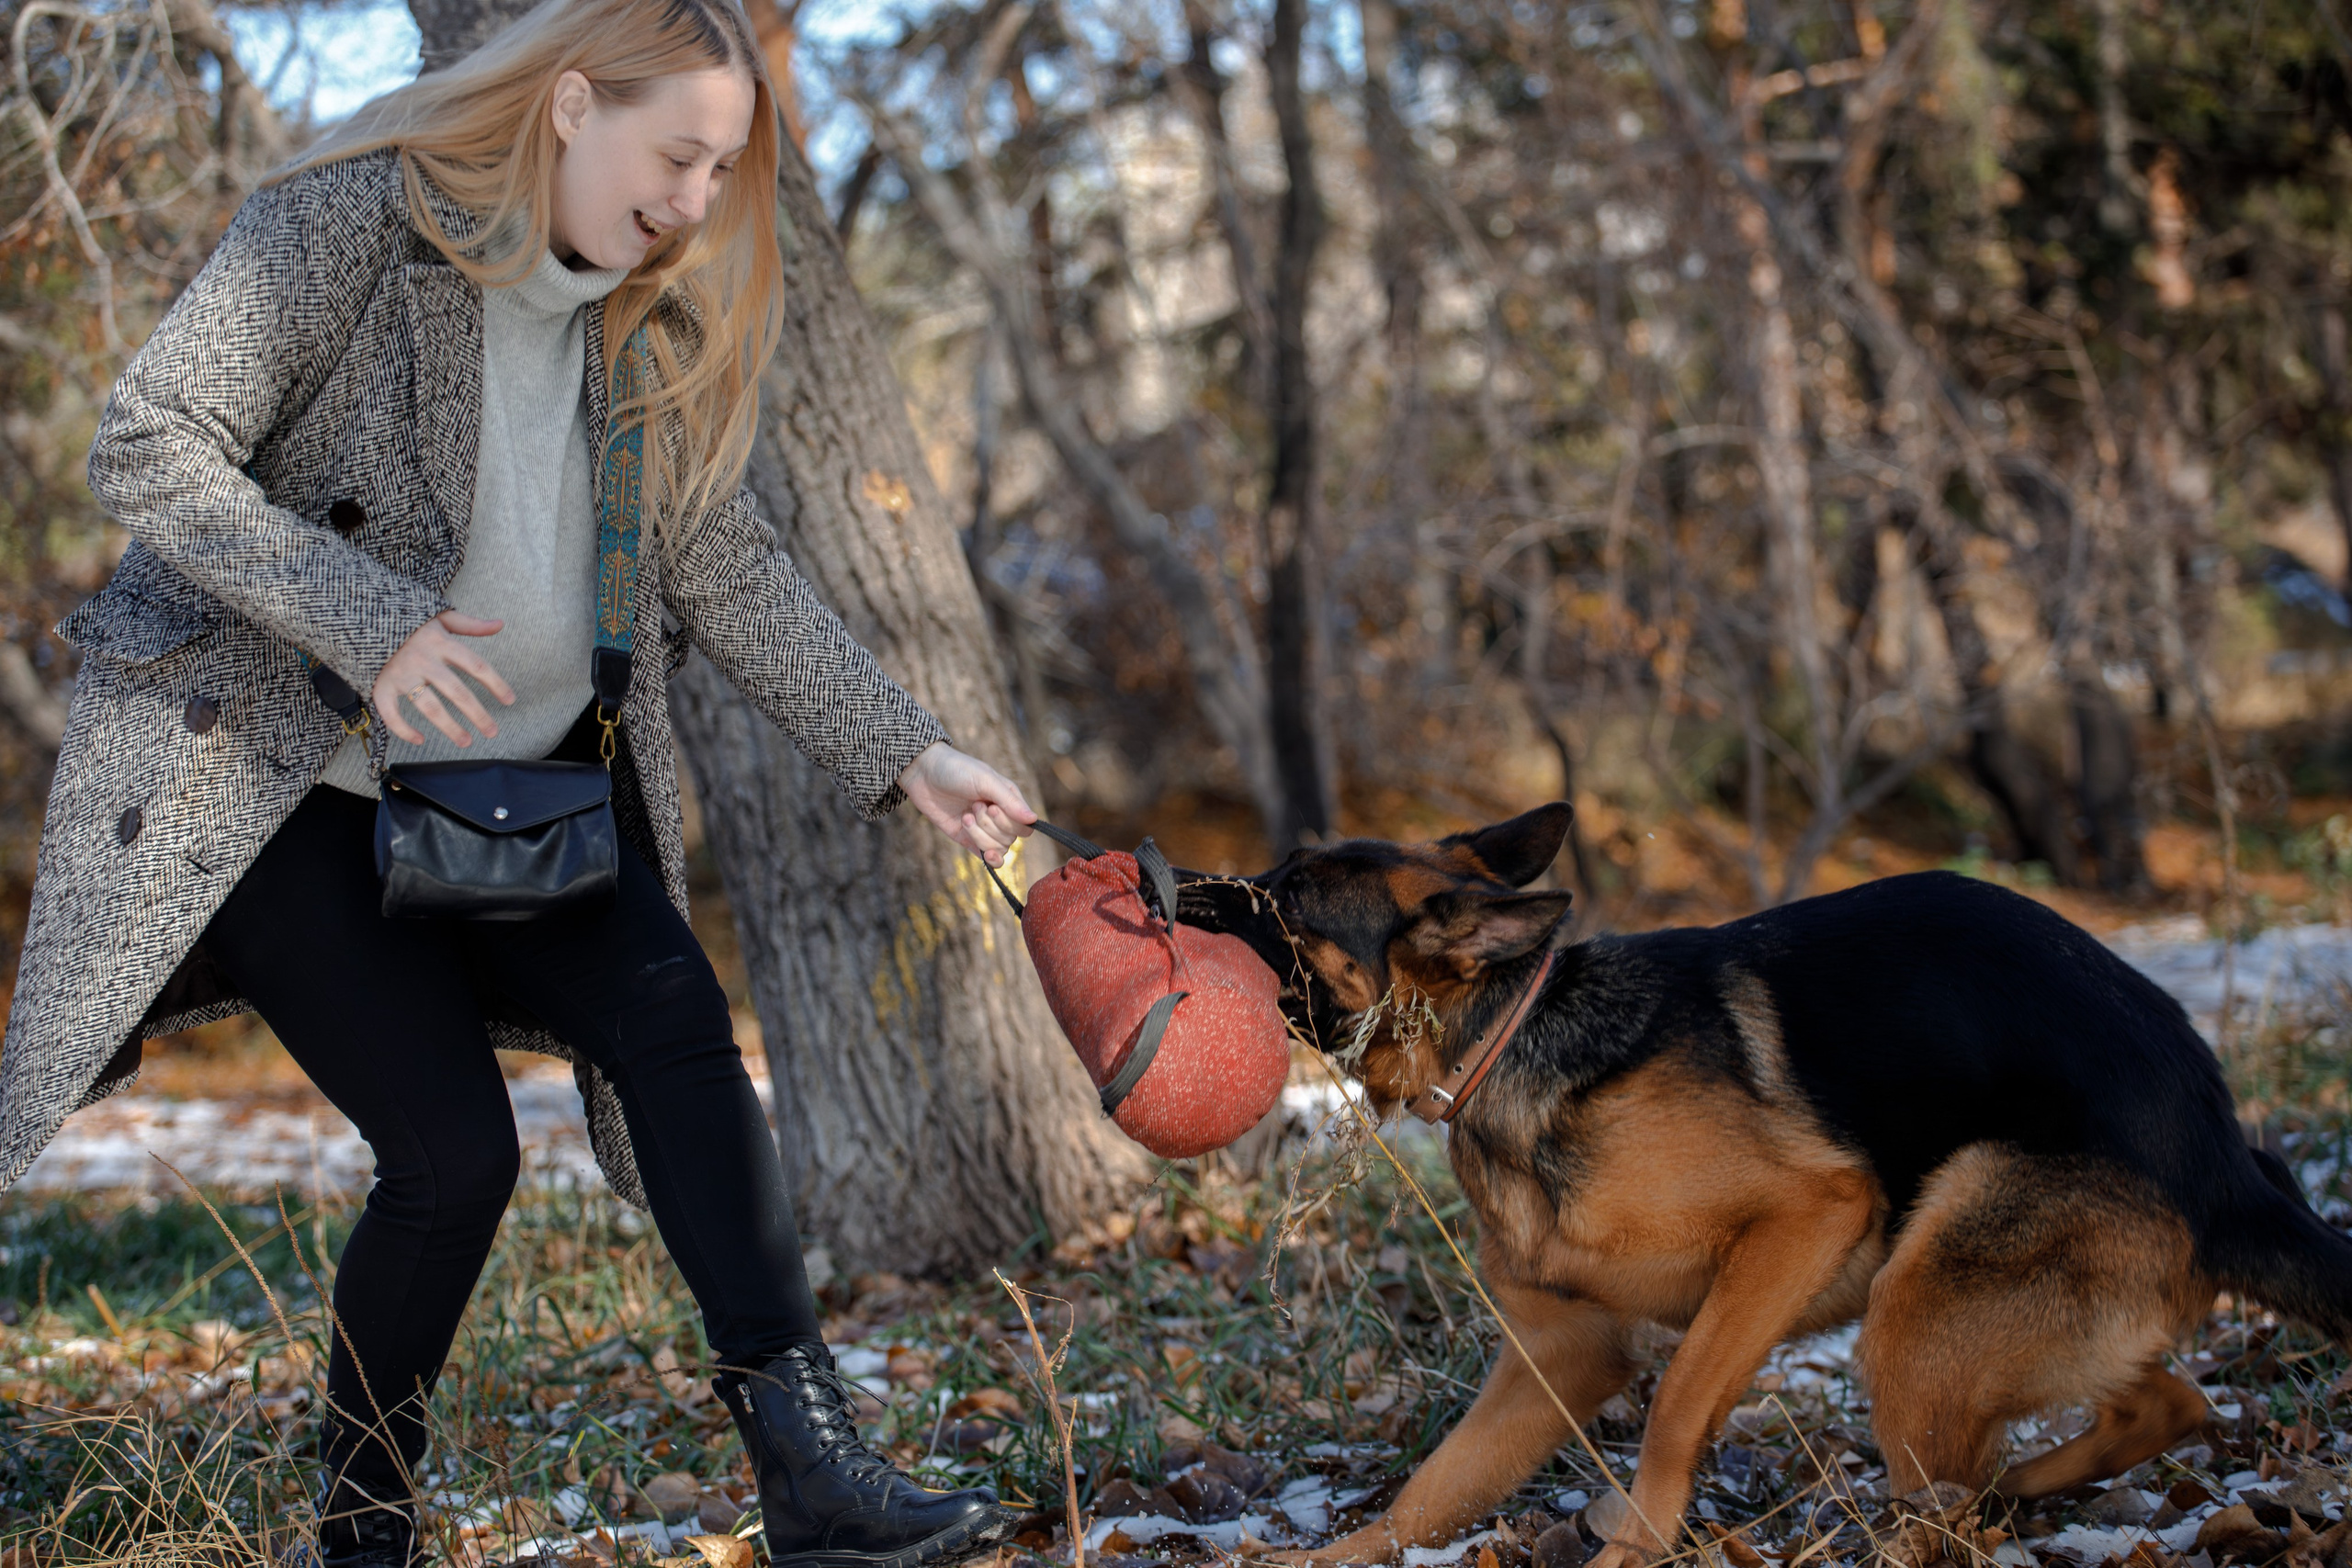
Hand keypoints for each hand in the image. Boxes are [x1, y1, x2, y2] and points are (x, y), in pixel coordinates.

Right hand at [371, 611, 516, 746]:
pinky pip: (390, 712)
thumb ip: (470, 624)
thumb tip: (499, 624)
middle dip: (477, 714)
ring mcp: (401, 673)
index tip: (510, 700)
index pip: (476, 665)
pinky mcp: (380, 684)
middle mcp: (423, 659)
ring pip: (429, 706)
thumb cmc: (407, 621)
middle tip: (492, 731)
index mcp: (441, 642)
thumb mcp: (439, 616)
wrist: (362, 617)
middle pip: (457, 691)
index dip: (496, 684)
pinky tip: (419, 740)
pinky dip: (403, 729)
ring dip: (449, 726)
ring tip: (466, 741)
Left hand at [898, 741, 1035, 865]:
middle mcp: (999, 816)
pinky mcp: (967, 839)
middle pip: (1010, 838)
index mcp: (1009, 799)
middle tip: (973, 806)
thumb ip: (1009, 801)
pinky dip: (989, 858)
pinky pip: (987, 857)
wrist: (923, 774)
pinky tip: (986, 855)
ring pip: (998, 848)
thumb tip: (1033, 820)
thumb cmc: (957, 769)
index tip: (991, 807)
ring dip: (981, 835)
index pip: (1024, 826)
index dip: (1009, 822)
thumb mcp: (985, 780)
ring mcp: (983, 829)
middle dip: (990, 825)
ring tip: (965, 816)